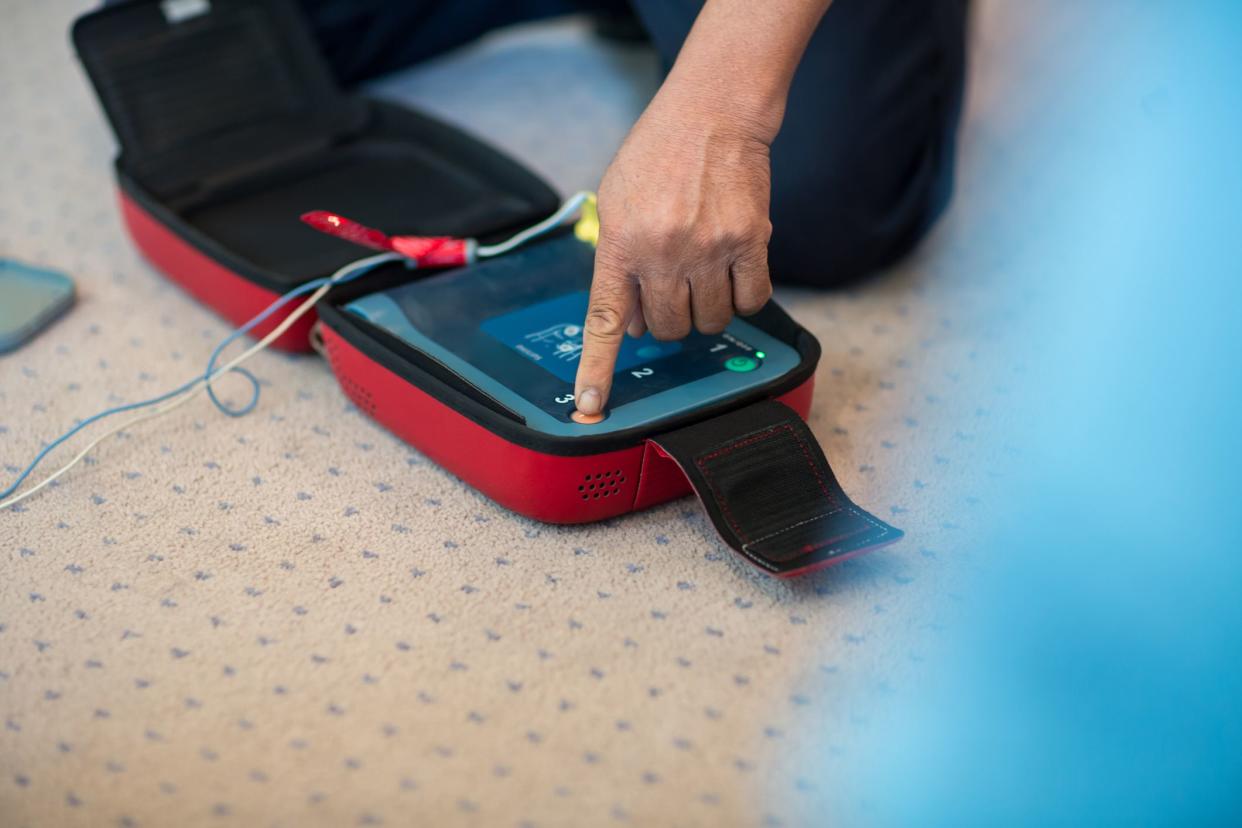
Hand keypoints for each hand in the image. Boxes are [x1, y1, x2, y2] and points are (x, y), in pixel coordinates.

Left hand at [572, 82, 774, 416]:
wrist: (712, 113)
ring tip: (704, 272)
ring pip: (709, 322)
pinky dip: (743, 297)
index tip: (590, 406)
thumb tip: (628, 322)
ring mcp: (708, 250)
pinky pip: (751, 303)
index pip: (605, 321)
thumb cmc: (658, 155)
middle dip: (667, 318)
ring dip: (705, 310)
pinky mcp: (751, 242)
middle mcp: (662, 252)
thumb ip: (616, 263)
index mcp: (620, 244)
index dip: (598, 369)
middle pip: (665, 329)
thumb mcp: (614, 203)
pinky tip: (734, 270)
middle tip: (672, 287)